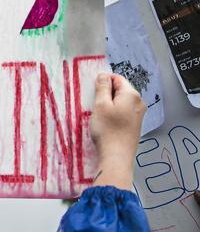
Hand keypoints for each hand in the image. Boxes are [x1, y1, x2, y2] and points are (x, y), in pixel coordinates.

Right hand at [90, 73, 143, 190]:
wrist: (117, 156)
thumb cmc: (108, 130)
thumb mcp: (100, 105)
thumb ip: (102, 87)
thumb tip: (103, 75)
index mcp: (131, 95)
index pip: (117, 78)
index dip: (104, 82)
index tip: (93, 92)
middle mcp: (138, 102)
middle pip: (120, 90)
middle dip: (106, 94)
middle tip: (94, 105)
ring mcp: (138, 114)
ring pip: (121, 102)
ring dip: (109, 105)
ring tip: (99, 116)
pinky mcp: (135, 124)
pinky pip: (123, 112)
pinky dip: (114, 114)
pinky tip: (106, 123)